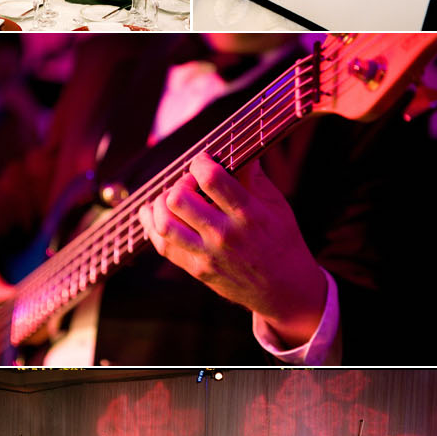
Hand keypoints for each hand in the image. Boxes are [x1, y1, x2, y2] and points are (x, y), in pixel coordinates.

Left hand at [140, 155, 326, 347]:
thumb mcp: (276, 205)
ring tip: (172, 199)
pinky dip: (152, 225)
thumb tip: (240, 146)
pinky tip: (155, 214)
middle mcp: (225, 235)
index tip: (203, 161)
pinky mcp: (197, 270)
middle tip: (190, 184)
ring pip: (164, 223)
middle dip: (180, 183)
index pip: (211, 178)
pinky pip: (163, 245)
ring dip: (161, 204)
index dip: (200, 162)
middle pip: (179, 199)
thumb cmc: (282, 242)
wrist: (284, 290)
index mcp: (248, 214)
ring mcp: (208, 256)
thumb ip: (254, 177)